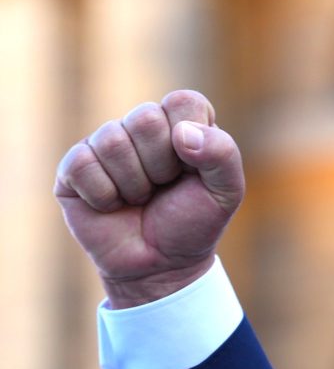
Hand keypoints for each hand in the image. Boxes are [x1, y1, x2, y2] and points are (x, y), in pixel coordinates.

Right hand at [54, 90, 244, 308]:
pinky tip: (113, 205)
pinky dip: (104, 196)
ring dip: (134, 184)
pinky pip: (82, 165)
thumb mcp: (226, 192)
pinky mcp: (73, 168)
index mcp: (182, 123)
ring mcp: (104, 145)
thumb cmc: (193, 223)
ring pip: (112, 141)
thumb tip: (182, 133)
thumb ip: (222, 155)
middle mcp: (141, 127)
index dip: (189, 138)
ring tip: (140, 198)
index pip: (182, 101)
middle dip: (161, 165)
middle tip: (163, 187)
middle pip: (144, 118)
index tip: (192, 169)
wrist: (159, 266)